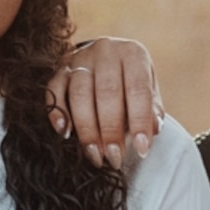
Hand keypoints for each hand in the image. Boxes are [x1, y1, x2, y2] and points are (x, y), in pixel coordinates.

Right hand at [47, 37, 162, 164]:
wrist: (106, 57)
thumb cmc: (130, 80)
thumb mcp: (149, 89)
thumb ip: (152, 109)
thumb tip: (154, 129)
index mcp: (133, 53)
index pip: (138, 89)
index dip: (140, 121)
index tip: (141, 150)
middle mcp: (106, 50)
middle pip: (107, 93)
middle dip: (110, 130)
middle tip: (114, 158)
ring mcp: (80, 57)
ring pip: (80, 94)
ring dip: (86, 129)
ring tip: (94, 155)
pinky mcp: (60, 68)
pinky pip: (54, 90)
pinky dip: (58, 112)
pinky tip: (64, 132)